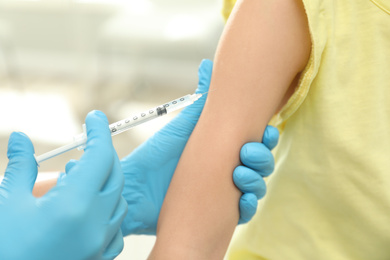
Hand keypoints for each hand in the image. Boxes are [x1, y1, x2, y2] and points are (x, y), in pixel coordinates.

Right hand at [0, 111, 126, 259]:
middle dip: (103, 154)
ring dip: (104, 181)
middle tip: (87, 142)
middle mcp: (95, 225)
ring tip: (77, 174)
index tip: (95, 117)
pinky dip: (107, 208)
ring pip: (118, 200)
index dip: (99, 132)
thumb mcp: (6, 203)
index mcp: (74, 206)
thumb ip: (20, 167)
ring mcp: (100, 245)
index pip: (99, 157)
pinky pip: (116, 227)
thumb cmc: (2, 247)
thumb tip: (20, 139)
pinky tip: (87, 206)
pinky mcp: (98, 259)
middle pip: (114, 176)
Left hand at [120, 59, 278, 235]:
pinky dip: (248, 205)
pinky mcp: (222, 212)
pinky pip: (245, 210)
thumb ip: (202, 98)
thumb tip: (208, 64)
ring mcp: (228, 191)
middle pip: (262, 163)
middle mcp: (231, 168)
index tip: (264, 131)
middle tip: (246, 152)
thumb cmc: (160, 154)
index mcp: (226, 148)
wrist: (139, 190)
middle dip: (261, 157)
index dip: (266, 137)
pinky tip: (241, 200)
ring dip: (255, 180)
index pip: (258, 141)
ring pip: (257, 186)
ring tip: (238, 174)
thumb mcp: (186, 124)